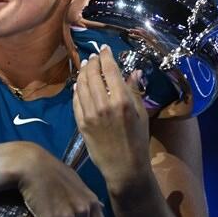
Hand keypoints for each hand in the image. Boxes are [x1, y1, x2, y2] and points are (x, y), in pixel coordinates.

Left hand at [73, 45, 151, 188]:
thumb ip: (135, 92)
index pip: (110, 70)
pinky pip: (76, 102)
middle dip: (92, 62)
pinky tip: (78, 85)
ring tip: (86, 67)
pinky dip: (76, 90)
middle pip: (92, 75)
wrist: (124, 167)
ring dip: (83, 73)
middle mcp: (104, 105)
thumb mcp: (142, 115)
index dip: (106, 57)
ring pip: (82, 86)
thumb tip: (133, 72)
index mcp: (122, 101)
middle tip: (94, 57)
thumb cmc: (138, 141)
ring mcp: (90, 114)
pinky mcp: (81, 124)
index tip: (105, 49)